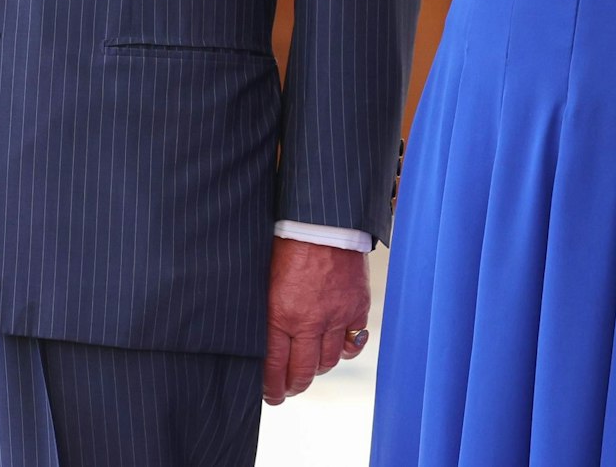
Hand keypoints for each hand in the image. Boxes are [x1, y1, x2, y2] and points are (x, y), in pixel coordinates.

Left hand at [264, 237, 370, 405]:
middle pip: (303, 373)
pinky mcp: (357, 307)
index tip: (270, 395)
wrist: (321, 221)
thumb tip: (259, 345)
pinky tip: (334, 347)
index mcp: (280, 314)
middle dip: (293, 387)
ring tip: (308, 368)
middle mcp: (310, 321)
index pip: (274, 368)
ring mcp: (336, 316)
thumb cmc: (286, 245)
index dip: (272, 388)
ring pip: (328, 362)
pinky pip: (352, 344)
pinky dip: (344, 350)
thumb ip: (265, 314)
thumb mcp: (264, 280)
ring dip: (317, 369)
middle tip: (287, 390)